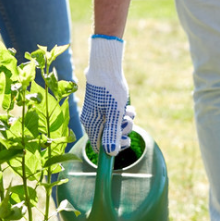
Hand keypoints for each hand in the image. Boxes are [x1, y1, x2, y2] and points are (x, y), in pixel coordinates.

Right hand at [81, 35, 135, 155]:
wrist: (106, 67)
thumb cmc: (110, 90)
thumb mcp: (114, 114)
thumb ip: (112, 134)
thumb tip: (111, 153)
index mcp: (91, 125)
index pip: (99, 147)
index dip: (113, 147)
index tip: (124, 140)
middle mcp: (93, 121)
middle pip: (109, 138)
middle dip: (122, 132)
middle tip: (127, 122)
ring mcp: (98, 114)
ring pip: (115, 126)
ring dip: (125, 121)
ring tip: (128, 111)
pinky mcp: (105, 107)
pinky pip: (116, 117)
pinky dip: (123, 114)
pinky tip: (128, 107)